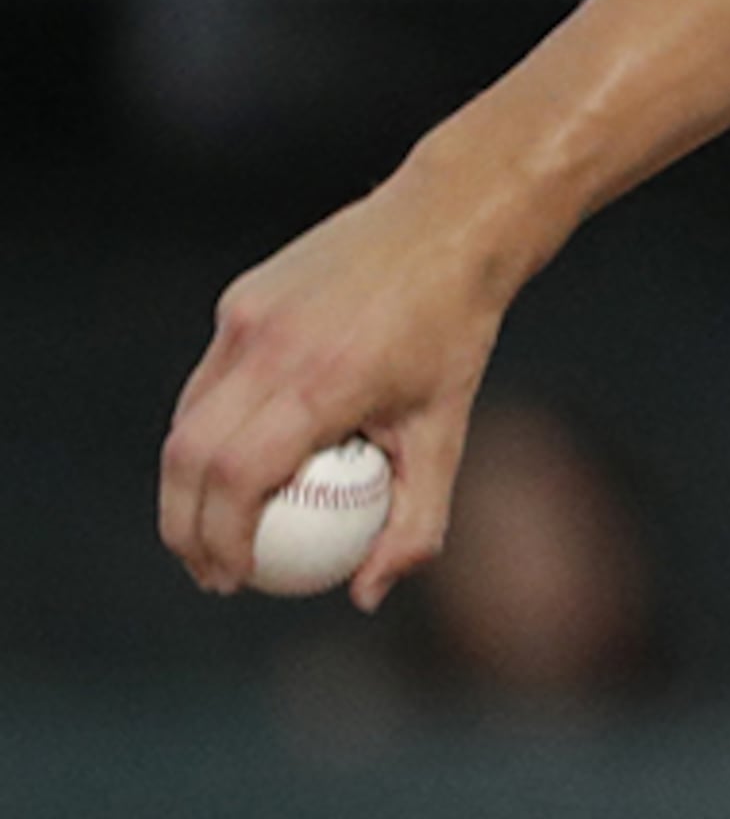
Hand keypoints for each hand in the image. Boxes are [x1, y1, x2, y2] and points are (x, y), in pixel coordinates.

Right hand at [162, 162, 515, 608]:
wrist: (449, 223)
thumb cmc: (456, 333)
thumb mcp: (449, 430)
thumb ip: (417, 520)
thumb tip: (366, 595)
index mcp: (323, 381)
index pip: (236, 477)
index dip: (219, 540)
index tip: (234, 581)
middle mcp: (271, 346)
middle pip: (188, 457)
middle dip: (184, 527)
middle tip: (210, 570)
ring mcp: (247, 316)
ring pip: (188, 418)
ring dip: (189, 483)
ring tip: (217, 527)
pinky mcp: (241, 299)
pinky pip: (211, 380)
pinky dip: (212, 429)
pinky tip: (242, 461)